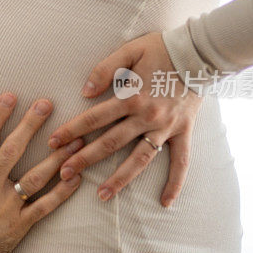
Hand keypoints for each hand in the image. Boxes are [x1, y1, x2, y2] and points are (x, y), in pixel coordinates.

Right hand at [0, 93, 83, 252]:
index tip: (10, 95)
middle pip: (12, 151)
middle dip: (31, 125)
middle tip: (47, 103)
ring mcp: (4, 209)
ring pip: (35, 177)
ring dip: (56, 156)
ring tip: (74, 138)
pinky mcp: (18, 227)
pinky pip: (44, 207)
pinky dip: (62, 193)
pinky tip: (76, 176)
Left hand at [48, 32, 201, 206]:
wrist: (199, 52)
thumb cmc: (160, 49)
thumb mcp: (129, 50)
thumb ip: (105, 69)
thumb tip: (85, 91)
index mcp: (131, 97)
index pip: (94, 118)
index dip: (71, 130)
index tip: (53, 142)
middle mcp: (147, 117)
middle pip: (110, 143)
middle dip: (85, 159)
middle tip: (64, 174)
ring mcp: (166, 128)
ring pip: (140, 160)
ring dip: (120, 179)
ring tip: (102, 195)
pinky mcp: (184, 132)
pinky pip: (181, 162)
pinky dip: (175, 182)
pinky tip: (166, 203)